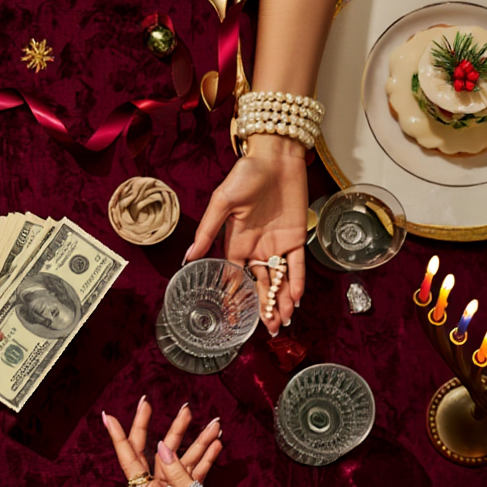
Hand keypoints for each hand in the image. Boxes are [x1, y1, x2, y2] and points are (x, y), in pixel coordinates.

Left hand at [104, 397, 240, 486]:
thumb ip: (178, 473)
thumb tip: (161, 447)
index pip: (131, 461)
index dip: (121, 436)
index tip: (108, 416)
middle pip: (154, 457)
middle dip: (171, 429)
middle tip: (182, 407)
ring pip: (176, 464)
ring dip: (195, 444)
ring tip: (213, 422)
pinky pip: (188, 477)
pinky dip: (202, 461)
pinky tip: (215, 443)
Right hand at [186, 134, 308, 336]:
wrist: (274, 157)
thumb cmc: (245, 175)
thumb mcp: (221, 203)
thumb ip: (208, 232)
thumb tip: (188, 258)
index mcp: (235, 243)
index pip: (234, 277)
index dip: (235, 299)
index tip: (233, 320)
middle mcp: (255, 248)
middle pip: (259, 284)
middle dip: (263, 307)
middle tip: (266, 330)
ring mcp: (276, 243)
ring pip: (279, 279)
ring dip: (281, 300)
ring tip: (283, 322)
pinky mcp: (296, 236)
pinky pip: (297, 265)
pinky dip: (297, 281)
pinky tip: (297, 299)